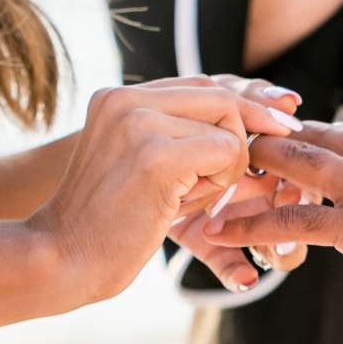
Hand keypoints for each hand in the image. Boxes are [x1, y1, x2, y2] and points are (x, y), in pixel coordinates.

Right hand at [26, 79, 300, 305]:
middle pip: (221, 97)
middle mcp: (125, 98)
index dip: (242, 106)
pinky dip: (219, 184)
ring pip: (229, 126)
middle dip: (244, 137)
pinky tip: (183, 206)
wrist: (62, 259)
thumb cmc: (104, 223)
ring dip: (224, 170)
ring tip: (185, 199)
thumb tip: (244, 119)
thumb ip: (175, 133)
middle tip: (227, 184)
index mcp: (117, 96)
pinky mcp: (157, 154)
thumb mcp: (137, 162)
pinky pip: (227, 152)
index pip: (200, 84)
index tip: (280, 123)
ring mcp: (139, 122)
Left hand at [230, 118, 342, 295]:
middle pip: (316, 135)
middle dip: (278, 134)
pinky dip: (254, 224)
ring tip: (221, 167)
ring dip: (256, 165)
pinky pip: (294, 222)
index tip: (304, 129)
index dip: (325, 130)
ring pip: (296, 166)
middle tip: (244, 135)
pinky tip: (223, 230)